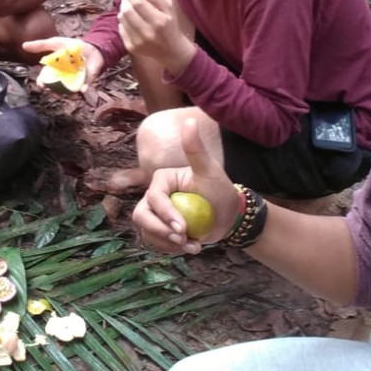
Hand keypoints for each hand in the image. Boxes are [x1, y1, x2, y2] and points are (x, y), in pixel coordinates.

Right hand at [22, 36, 104, 90]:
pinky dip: (83, 89)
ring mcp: (75, 81)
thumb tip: (23, 45)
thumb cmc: (71, 46)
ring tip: (69, 95)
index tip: (41, 85)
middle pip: (56, 89)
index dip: (42, 83)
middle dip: (54, 93)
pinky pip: (85, 88)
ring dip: (68, 95)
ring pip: (69, 92)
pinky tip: (82, 90)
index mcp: (55, 71)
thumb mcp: (55, 43)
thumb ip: (41, 45)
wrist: (91, 46)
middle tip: (55, 94)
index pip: (46, 80)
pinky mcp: (88, 81)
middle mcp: (63, 78)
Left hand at [117, 0, 194, 73]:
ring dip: (123, 11)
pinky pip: (121, 29)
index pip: (138, 2)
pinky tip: (130, 22)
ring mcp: (139, 42)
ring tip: (129, 9)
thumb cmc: (170, 25)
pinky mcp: (132, 48)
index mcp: (159, 21)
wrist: (171, 50)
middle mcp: (148, 33)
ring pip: (122, 20)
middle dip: (125, 0)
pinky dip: (123, 22)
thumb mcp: (170, 9)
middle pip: (127, 11)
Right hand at [132, 118, 240, 254]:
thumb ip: (196, 149)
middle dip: (160, 231)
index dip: (165, 214)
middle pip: (141, 215)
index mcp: (162, 179)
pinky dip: (171, 249)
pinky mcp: (160, 230)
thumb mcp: (210, 170)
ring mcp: (156, 214)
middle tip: (183, 240)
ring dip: (167, 244)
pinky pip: (155, 242)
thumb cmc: (220, 190)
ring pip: (146, 231)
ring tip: (192, 246)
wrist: (228, 216)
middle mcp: (154, 196)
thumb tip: (188, 120)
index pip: (154, 197)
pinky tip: (191, 248)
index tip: (183, 228)